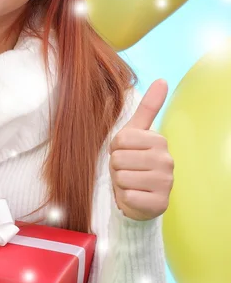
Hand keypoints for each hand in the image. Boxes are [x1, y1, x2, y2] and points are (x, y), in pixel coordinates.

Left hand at [109, 79, 173, 220]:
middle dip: (116, 166)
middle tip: (127, 170)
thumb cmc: (133, 162)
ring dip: (120, 182)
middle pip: (119, 158)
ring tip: (130, 182)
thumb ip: (149, 107)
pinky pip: (128, 195)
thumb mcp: (135, 133)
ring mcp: (166, 183)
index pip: (120, 140)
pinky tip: (134, 196)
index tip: (125, 153)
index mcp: (159, 140)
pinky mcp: (160, 203)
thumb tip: (162, 79)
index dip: (115, 148)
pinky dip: (125, 197)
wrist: (138, 197)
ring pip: (121, 177)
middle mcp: (167, 160)